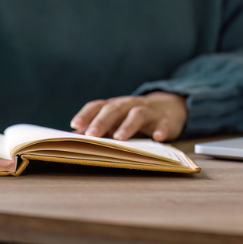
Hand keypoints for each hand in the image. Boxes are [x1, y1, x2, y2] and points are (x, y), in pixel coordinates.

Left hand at [70, 91, 187, 141]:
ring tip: (118, 138)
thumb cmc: (133, 117)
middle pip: (114, 109)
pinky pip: (164, 124)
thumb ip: (98, 127)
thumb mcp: (116, 120)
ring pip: (137, 114)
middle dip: (101, 121)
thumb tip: (74, 137)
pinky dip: (161, 130)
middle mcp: (129, 105)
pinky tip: (157, 138)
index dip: (86, 114)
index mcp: (114, 105)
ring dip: (127, 126)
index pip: (97, 106)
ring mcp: (148, 111)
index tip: (75, 125)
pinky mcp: (166, 120)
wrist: (168, 107)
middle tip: (91, 134)